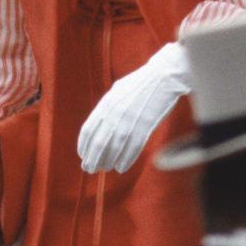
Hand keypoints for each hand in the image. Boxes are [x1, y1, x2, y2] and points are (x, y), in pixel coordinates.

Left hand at [77, 42, 190, 173]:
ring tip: (105, 169)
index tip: (82, 155)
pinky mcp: (145, 126)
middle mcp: (115, 113)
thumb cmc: (140, 84)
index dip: (84, 145)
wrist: (163, 77)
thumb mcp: (117, 91)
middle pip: (99, 143)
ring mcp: (130, 120)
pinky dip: (126, 160)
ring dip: (108, 161)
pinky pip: (133, 148)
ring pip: (115, 148)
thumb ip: (107, 107)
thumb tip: (97, 124)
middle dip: (93, 158)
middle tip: (89, 168)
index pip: (89, 129)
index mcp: (106, 103)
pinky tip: (121, 167)